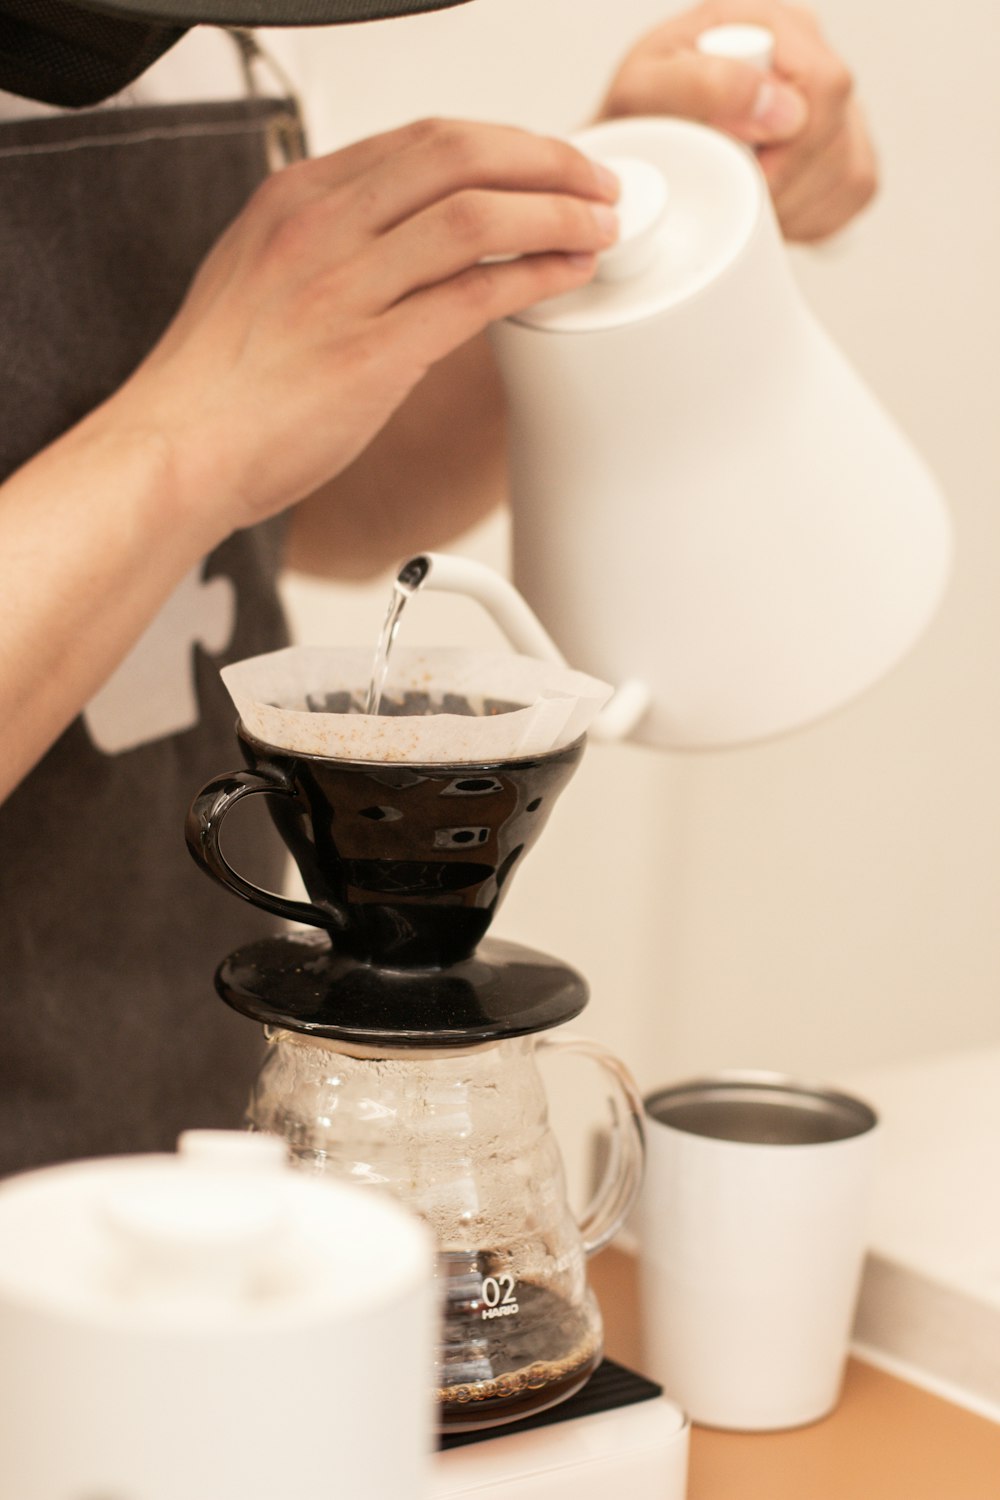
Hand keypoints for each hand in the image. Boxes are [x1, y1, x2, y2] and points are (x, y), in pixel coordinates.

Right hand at [109, 117, 619, 539]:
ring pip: (476, 213)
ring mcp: (344, 287)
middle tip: (595, 181)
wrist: (177, 450)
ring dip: (556, 211)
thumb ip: (335, 248)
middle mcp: (321, 227)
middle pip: (459, 153)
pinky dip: (535, 275)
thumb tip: (415, 249)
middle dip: (545, 160)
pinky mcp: (371, 352)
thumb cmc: (219, 382)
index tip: (543, 164)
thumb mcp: (263, 276)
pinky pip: (474, 293)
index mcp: (295, 199)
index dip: (502, 145)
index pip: (421, 140)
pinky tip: (565, 275)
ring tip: (598, 224)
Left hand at [599, 0, 876, 241]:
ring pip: (848, 172)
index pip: (822, 83)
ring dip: (790, 205)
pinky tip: (770, 209)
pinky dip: (809, 219)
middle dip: (781, 178)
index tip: (741, 162)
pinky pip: (853, 197)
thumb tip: (779, 107)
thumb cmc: (641, 115)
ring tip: (743, 199)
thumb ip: (701, 85)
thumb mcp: (644, 88)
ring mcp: (837, 106)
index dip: (784, 138)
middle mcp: (812, 59)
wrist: (640, 154)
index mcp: (775, 27)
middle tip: (733, 190)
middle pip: (835, 133)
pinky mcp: (847, 154)